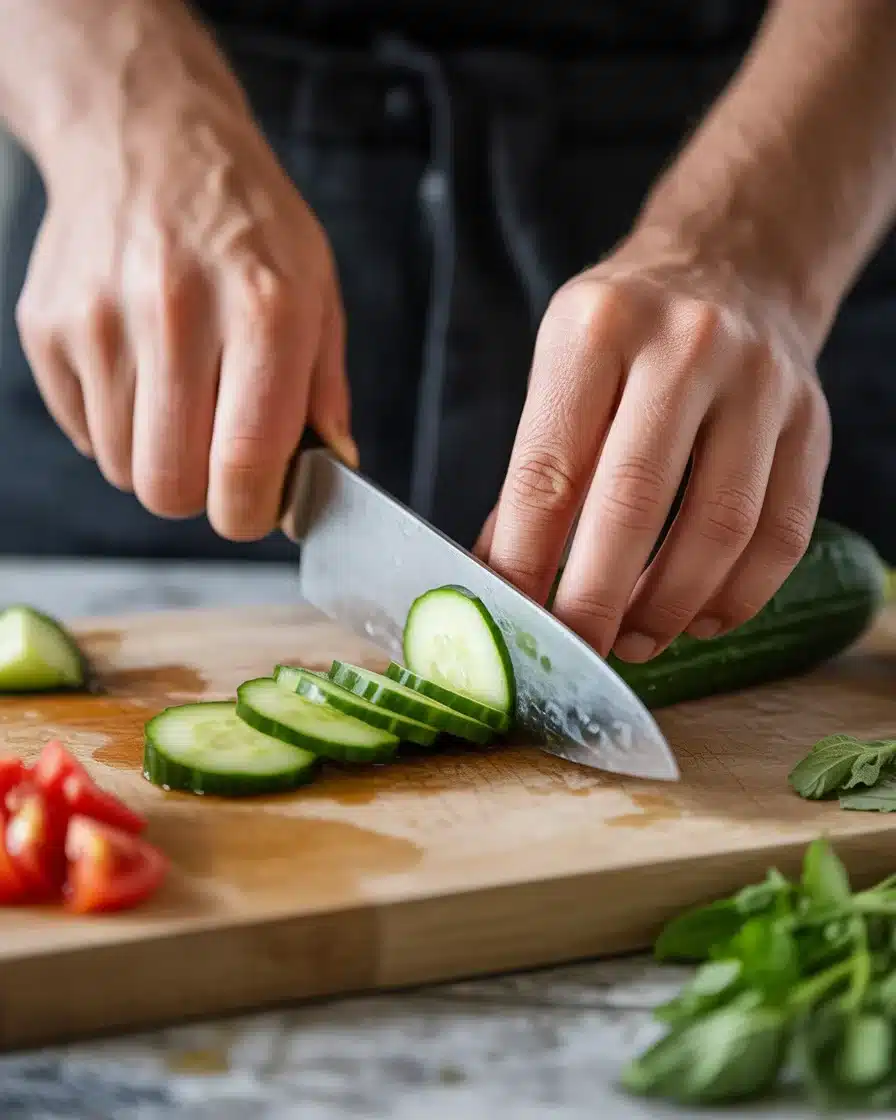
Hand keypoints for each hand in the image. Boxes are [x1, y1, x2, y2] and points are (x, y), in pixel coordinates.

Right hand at [14, 5, 355, 539]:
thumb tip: (329, 472)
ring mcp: (99, 319)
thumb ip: (325, 390)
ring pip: (121, 468)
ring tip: (181, 399)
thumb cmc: (246, 221)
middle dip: (200, 494)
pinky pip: (83, 432)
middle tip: (218, 459)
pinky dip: (116, 424)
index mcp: (263, 309)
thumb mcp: (318, 289)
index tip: (255, 507)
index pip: (245, 462)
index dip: (250, 511)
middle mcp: (175, 312)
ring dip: (156, 457)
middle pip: (169, 485)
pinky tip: (141, 370)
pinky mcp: (47, 327)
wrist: (147, 137)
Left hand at [476, 233, 830, 661]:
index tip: (513, 620)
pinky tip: (698, 618)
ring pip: (719, 528)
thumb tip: (498, 581)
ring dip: (669, 606)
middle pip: (634, 502)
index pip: (548, 470)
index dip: (524, 560)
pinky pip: (782, 534)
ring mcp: (760, 383)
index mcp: (597, 332)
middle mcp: (684, 347)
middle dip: (595, 599)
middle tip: (575, 651)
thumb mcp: (561, 370)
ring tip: (635, 641)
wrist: (734, 265)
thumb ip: (533, 475)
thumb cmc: (628, 334)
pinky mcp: (811, 421)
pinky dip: (737, 595)